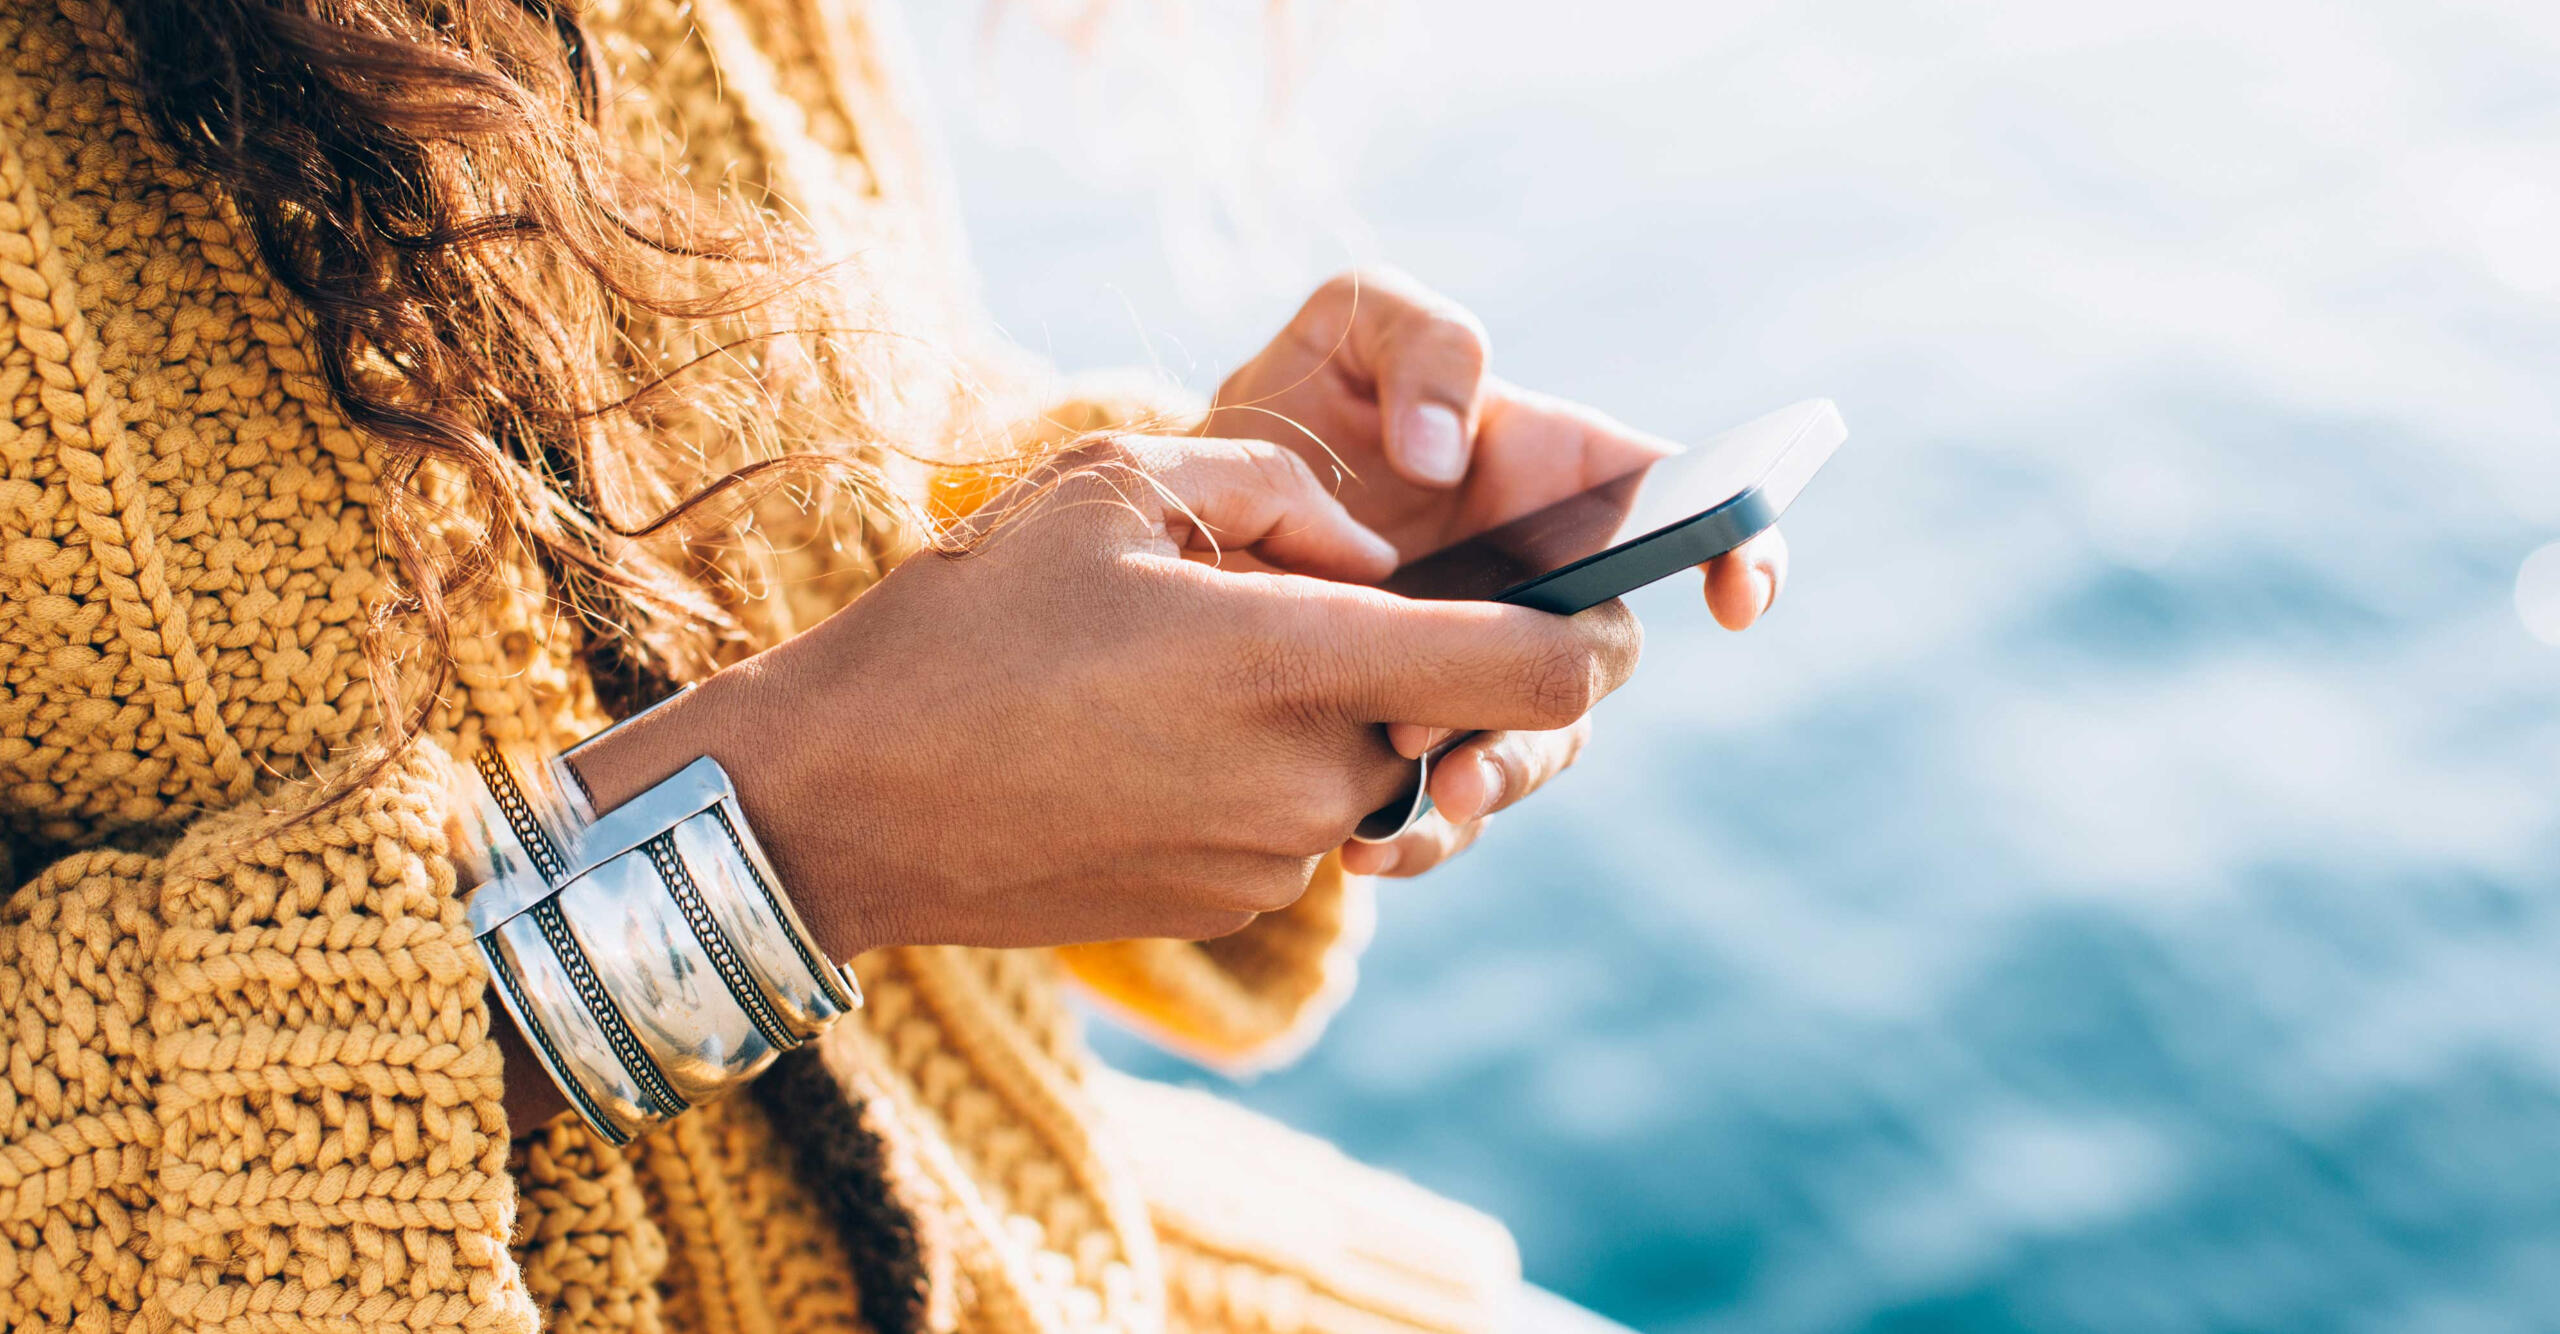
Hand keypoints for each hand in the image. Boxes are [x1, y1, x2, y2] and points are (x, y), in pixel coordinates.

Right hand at [566, 435, 1642, 954]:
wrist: (839, 803)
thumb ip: (1282, 497)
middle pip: (1457, 721)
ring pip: (1375, 769)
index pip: (1541, 674)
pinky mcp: (1227, 906)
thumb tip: (1371, 553)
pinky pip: (1303, 822)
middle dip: (1421, 661)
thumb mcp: (1115, 485)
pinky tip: (1153, 732)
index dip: (1593, 632)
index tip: (1586, 600)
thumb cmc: (964, 625)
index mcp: (1300, 666)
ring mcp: (1272, 862)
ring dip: (1332, 713)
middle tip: (1308, 603)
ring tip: (1193, 664)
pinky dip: (1270, 770)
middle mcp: (1312, 783)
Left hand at [1205, 268, 1786, 876]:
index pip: (1682, 511)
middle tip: (1472, 718)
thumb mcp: (1350, 328)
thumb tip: (1444, 453)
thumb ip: (1423, 343)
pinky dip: (1417, 836)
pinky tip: (1362, 847)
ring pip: (1534, 748)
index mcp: (1559, 480)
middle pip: (1598, 663)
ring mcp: (1482, 669)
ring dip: (1493, 781)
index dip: (1742, 547)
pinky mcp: (1415, 734)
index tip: (1734, 596)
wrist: (1190, 512)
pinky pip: (1447, 809)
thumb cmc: (1300, 402)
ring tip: (1422, 798)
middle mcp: (1539, 587)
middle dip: (1556, 700)